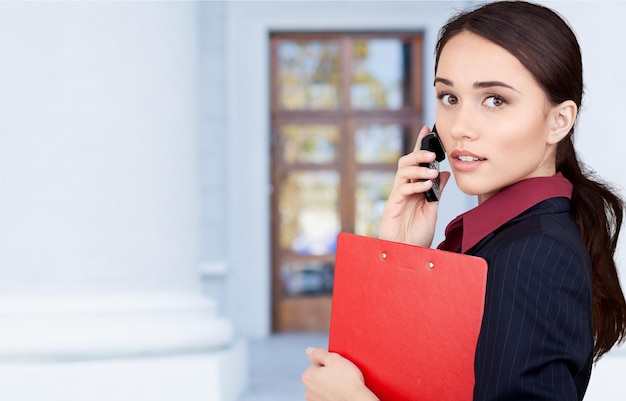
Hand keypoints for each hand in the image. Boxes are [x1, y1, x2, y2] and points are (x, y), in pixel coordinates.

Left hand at [302, 348, 378, 400]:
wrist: (357, 400)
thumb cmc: (348, 381)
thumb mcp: (333, 359)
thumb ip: (318, 353)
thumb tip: (309, 351)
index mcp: (307, 376)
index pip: (317, 364)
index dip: (329, 364)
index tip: (337, 367)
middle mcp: (308, 391)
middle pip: (319, 376)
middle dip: (329, 375)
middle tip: (341, 375)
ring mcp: (315, 400)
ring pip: (324, 387)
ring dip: (331, 385)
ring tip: (343, 385)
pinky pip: (328, 396)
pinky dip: (334, 394)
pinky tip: (342, 392)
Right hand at [378, 125, 450, 246]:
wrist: (407, 254)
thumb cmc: (417, 235)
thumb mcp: (432, 210)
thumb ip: (437, 191)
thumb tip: (445, 173)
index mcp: (414, 189)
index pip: (417, 163)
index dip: (420, 145)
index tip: (426, 129)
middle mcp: (404, 190)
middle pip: (406, 163)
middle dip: (418, 154)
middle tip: (432, 154)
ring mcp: (397, 198)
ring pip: (402, 172)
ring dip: (418, 169)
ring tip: (432, 172)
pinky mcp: (392, 207)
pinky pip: (402, 190)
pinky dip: (415, 186)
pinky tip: (426, 187)